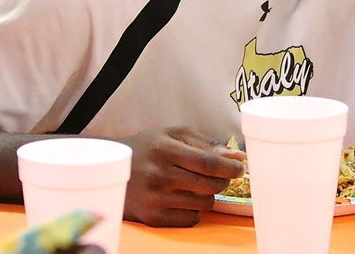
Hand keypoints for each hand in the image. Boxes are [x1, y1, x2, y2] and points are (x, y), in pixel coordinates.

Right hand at [119, 127, 244, 226]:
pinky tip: (184, 198)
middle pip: (209, 184)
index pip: (208, 163)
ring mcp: (155, 199)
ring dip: (208, 195)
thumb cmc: (149, 147)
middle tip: (219, 176)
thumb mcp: (173, 135)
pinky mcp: (152, 218)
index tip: (240, 167)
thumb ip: (206, 144)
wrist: (114, 167)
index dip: (229, 167)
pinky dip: (195, 210)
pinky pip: (191, 219)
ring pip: (203, 203)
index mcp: (165, 149)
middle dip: (222, 180)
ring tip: (197, 185)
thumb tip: (237, 156)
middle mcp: (159, 175)